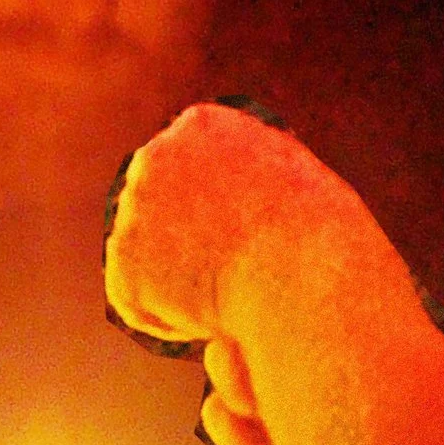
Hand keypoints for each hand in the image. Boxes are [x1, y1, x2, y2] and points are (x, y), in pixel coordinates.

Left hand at [108, 103, 382, 444]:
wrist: (302, 277)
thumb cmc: (320, 240)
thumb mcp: (293, 183)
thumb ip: (247, 180)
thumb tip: (223, 206)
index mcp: (203, 125)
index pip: (192, 172)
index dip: (216, 213)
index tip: (248, 238)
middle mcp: (157, 156)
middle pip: (158, 208)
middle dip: (182, 243)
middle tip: (230, 277)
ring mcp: (133, 208)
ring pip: (144, 256)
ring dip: (174, 282)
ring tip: (227, 296)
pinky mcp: (123, 262)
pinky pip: (136, 300)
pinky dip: (165, 318)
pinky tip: (208, 317)